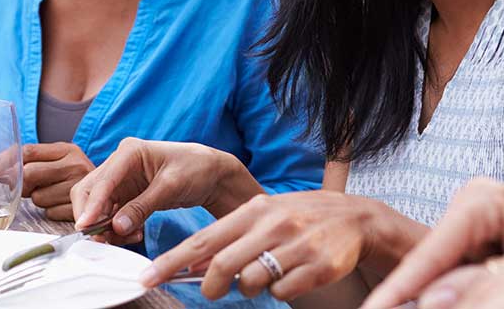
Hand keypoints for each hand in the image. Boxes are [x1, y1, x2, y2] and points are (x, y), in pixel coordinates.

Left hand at [0, 142, 94, 221]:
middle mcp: (75, 163)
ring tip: (55, 195)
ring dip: (39, 200)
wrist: (110, 191)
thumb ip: (33, 164)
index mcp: (66, 149)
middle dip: (22, 185)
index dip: (2, 161)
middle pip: (30, 174)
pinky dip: (50, 211)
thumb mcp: (58, 163)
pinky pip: (50, 212)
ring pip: (38, 197)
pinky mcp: (80, 206)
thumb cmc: (72, 179)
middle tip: (27, 190)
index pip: (27, 151)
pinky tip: (61, 205)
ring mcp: (79, 185)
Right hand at [70, 139, 255, 244]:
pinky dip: (116, 229)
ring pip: (97, 208)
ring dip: (106, 227)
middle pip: (89, 193)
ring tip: (130, 237)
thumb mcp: (172, 186)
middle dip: (93, 218)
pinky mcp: (126, 196)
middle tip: (104, 240)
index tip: (86, 226)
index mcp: (129, 152)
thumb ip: (143, 206)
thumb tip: (116, 226)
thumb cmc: (196, 168)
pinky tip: (134, 233)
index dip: (92, 205)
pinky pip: (110, 216)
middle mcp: (119, 164)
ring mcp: (121, 181)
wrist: (211, 174)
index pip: (102, 181)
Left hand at [140, 190, 385, 301]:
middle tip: (213, 291)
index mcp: (255, 210)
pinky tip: (292, 276)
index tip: (147, 278)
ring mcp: (296, 246)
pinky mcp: (317, 266)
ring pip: (252, 282)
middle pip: (222, 266)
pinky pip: (282, 292)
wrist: (357, 218)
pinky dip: (281, 290)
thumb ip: (230, 238)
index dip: (171, 261)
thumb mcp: (264, 217)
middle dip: (210, 286)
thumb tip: (193, 265)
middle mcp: (273, 225)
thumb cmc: (301, 219)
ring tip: (267, 273)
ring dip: (251, 287)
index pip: (203, 240)